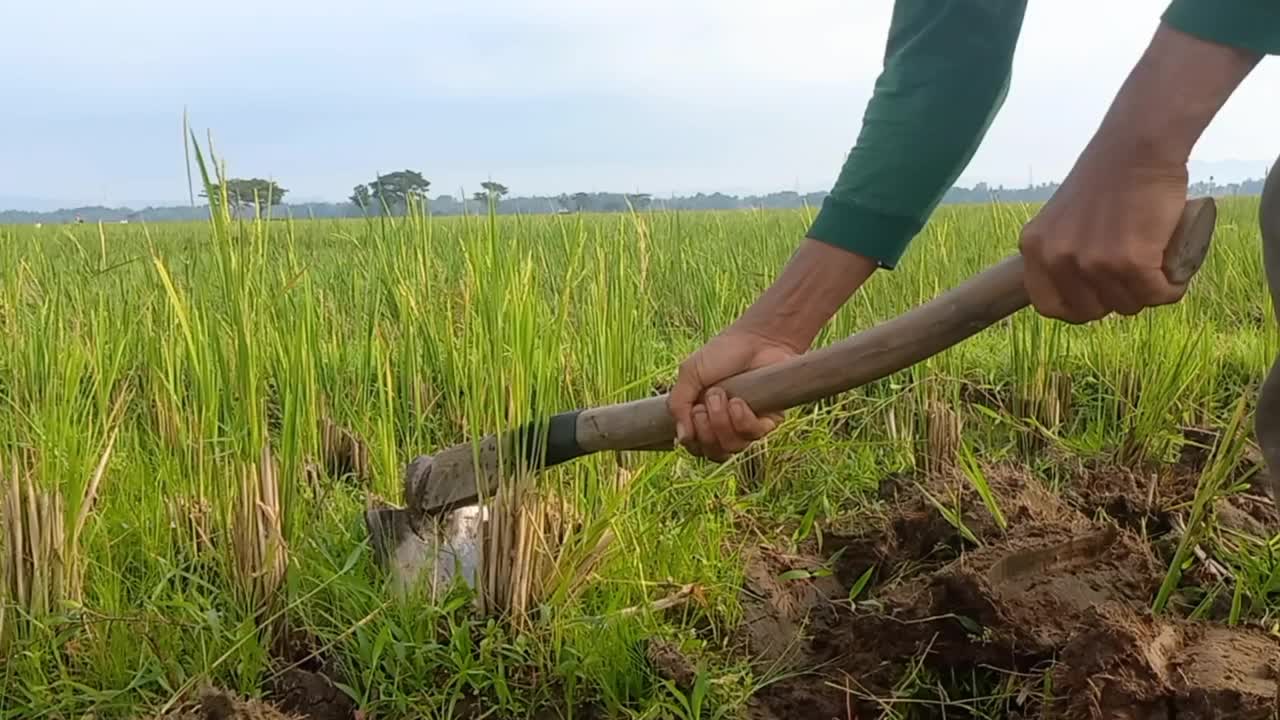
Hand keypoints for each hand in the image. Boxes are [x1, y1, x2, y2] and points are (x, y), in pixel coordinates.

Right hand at [667, 328, 797, 461]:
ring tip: (723, 395)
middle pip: (713, 453)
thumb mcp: (689, 374)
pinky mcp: (769, 422)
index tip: (693, 410)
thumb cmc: (722, 353)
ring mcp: (747, 426)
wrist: (756, 339)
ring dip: (722, 421)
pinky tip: (738, 402)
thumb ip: (678, 405)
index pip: (696, 448)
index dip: (692, 438)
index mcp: (704, 417)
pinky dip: (741, 420)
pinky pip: (753, 436)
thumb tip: (681, 439)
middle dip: (706, 428)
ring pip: (732, 447)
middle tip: (708, 399)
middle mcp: (725, 426)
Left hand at [1018, 21, 1259, 323]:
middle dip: (1115, 300)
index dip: (1077, 308)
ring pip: (1126, 305)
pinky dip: (1171, 290)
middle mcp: (1057, 258)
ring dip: (1146, 293)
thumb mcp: (1063, 217)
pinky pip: (1155, 295)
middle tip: (1134, 278)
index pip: (1049, 306)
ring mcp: (1092, 262)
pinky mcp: (1130, 262)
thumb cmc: (1107, 177)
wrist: (1136, 146)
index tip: (1099, 298)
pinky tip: (1175, 277)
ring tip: (1157, 270)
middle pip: (1090, 311)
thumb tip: (1073, 286)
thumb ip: (1061, 248)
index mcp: (1034, 249)